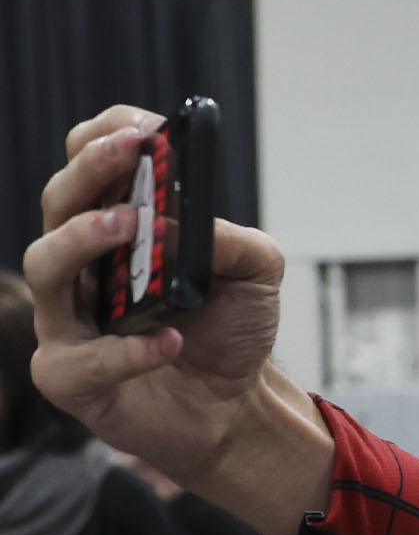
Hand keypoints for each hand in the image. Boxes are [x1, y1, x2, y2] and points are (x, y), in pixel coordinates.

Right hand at [24, 109, 329, 534]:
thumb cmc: (233, 329)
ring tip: (132, 228)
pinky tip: (166, 341)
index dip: (106, 139)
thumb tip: (183, 222)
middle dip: (88, 172)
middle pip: (58, 203)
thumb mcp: (256, 273)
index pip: (89, 165)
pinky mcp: (71, 376)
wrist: (236, 405)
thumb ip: (230, 239)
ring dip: (84, 239)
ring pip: (46, 266)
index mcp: (119, 227)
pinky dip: (124, 350)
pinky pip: (80, 359)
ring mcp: (69, 318)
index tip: (143, 128)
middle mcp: (83, 264)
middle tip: (127, 154)